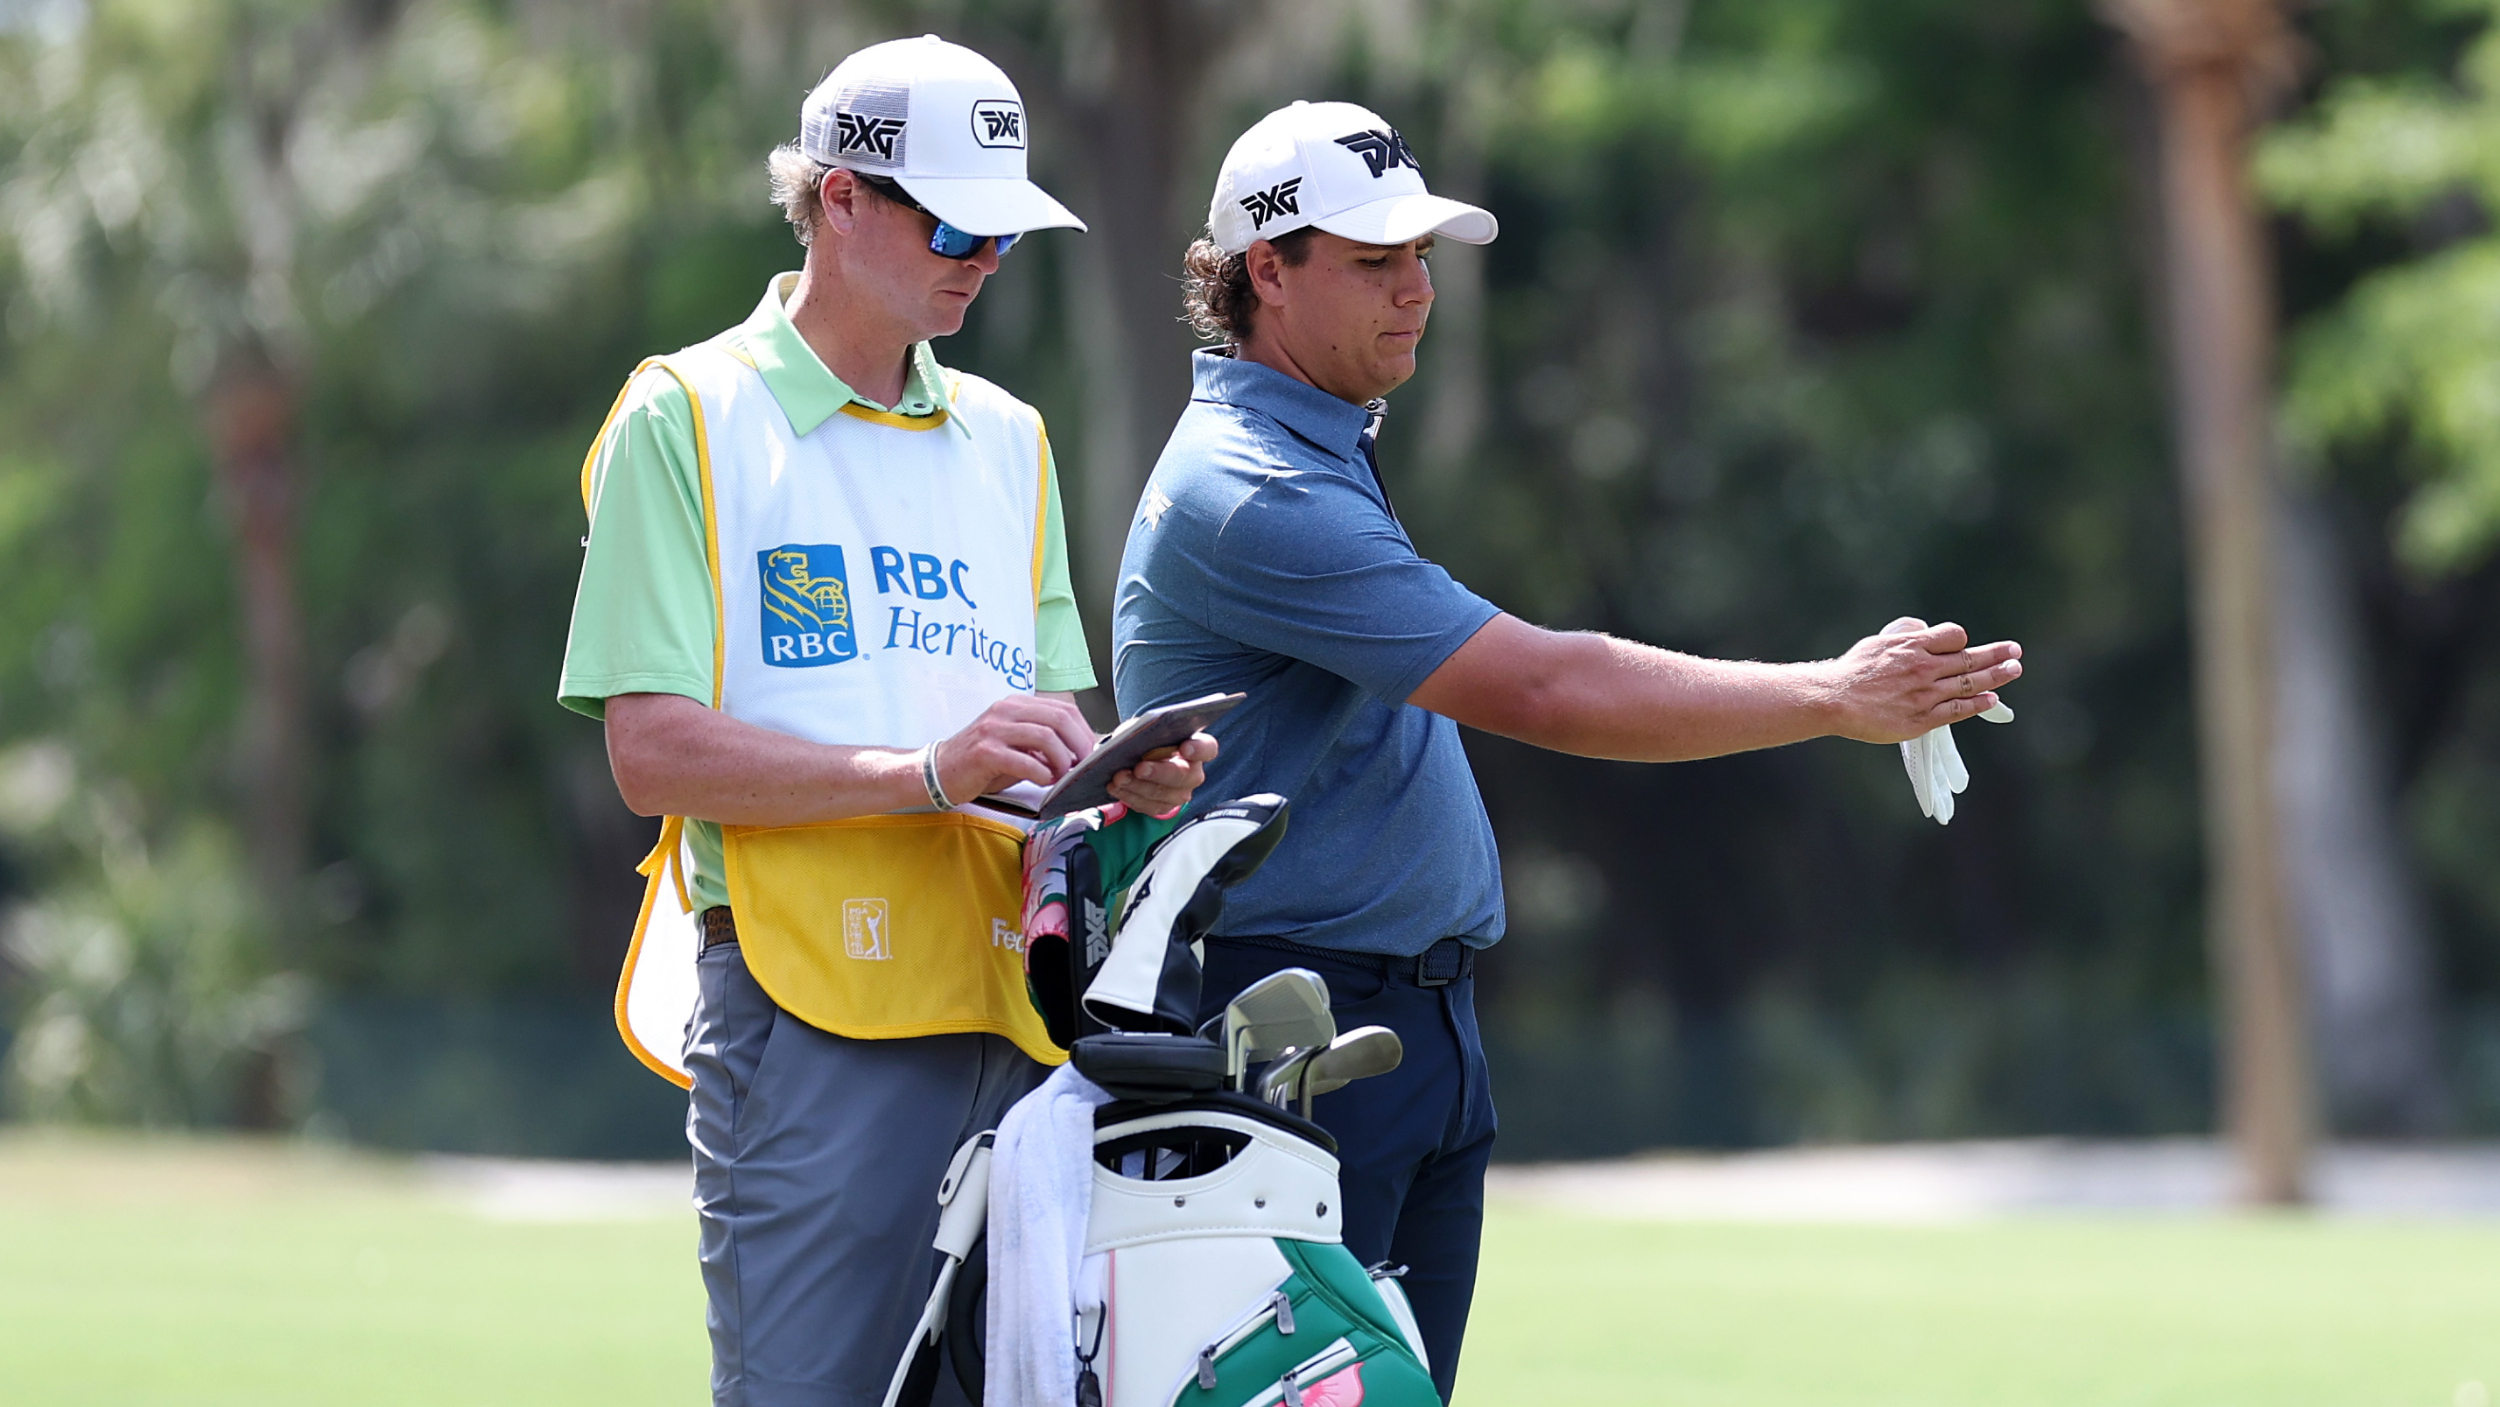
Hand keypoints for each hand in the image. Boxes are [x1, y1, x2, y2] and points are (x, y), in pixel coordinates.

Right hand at [930, 695, 1097, 801]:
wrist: (941, 771)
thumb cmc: (983, 761)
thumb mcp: (1017, 745)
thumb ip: (1044, 743)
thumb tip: (1081, 752)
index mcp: (1016, 704)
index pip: (1063, 709)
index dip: (1083, 730)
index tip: (1091, 752)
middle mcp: (1006, 710)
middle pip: (1058, 719)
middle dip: (1079, 744)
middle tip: (1084, 765)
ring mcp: (994, 729)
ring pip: (1045, 737)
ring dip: (1061, 760)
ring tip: (1062, 775)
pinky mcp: (985, 752)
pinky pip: (1024, 760)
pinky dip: (1041, 773)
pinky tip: (1043, 782)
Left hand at [1105, 732, 1217, 819]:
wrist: (1137, 757)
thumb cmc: (1146, 740)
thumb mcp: (1145, 729)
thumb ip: (1146, 731)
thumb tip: (1134, 738)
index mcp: (1196, 747)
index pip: (1207, 748)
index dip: (1199, 749)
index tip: (1185, 747)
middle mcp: (1193, 773)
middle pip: (1184, 776)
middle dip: (1160, 772)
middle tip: (1140, 767)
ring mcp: (1180, 793)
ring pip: (1164, 795)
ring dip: (1138, 786)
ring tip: (1119, 777)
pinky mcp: (1164, 806)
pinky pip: (1149, 806)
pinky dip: (1130, 796)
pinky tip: (1115, 787)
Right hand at [1823, 617, 2022, 743]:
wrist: (1834, 700)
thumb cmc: (1852, 672)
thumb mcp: (1878, 644)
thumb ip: (1905, 639)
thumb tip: (1922, 631)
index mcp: (1913, 647)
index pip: (1954, 636)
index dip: (1962, 640)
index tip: (1965, 645)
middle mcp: (1924, 668)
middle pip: (1970, 659)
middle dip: (1996, 654)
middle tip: (2015, 651)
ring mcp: (1925, 694)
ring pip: (1970, 683)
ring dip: (1996, 676)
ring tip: (2013, 670)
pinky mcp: (1922, 718)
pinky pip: (1958, 710)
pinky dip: (1977, 704)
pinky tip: (1991, 700)